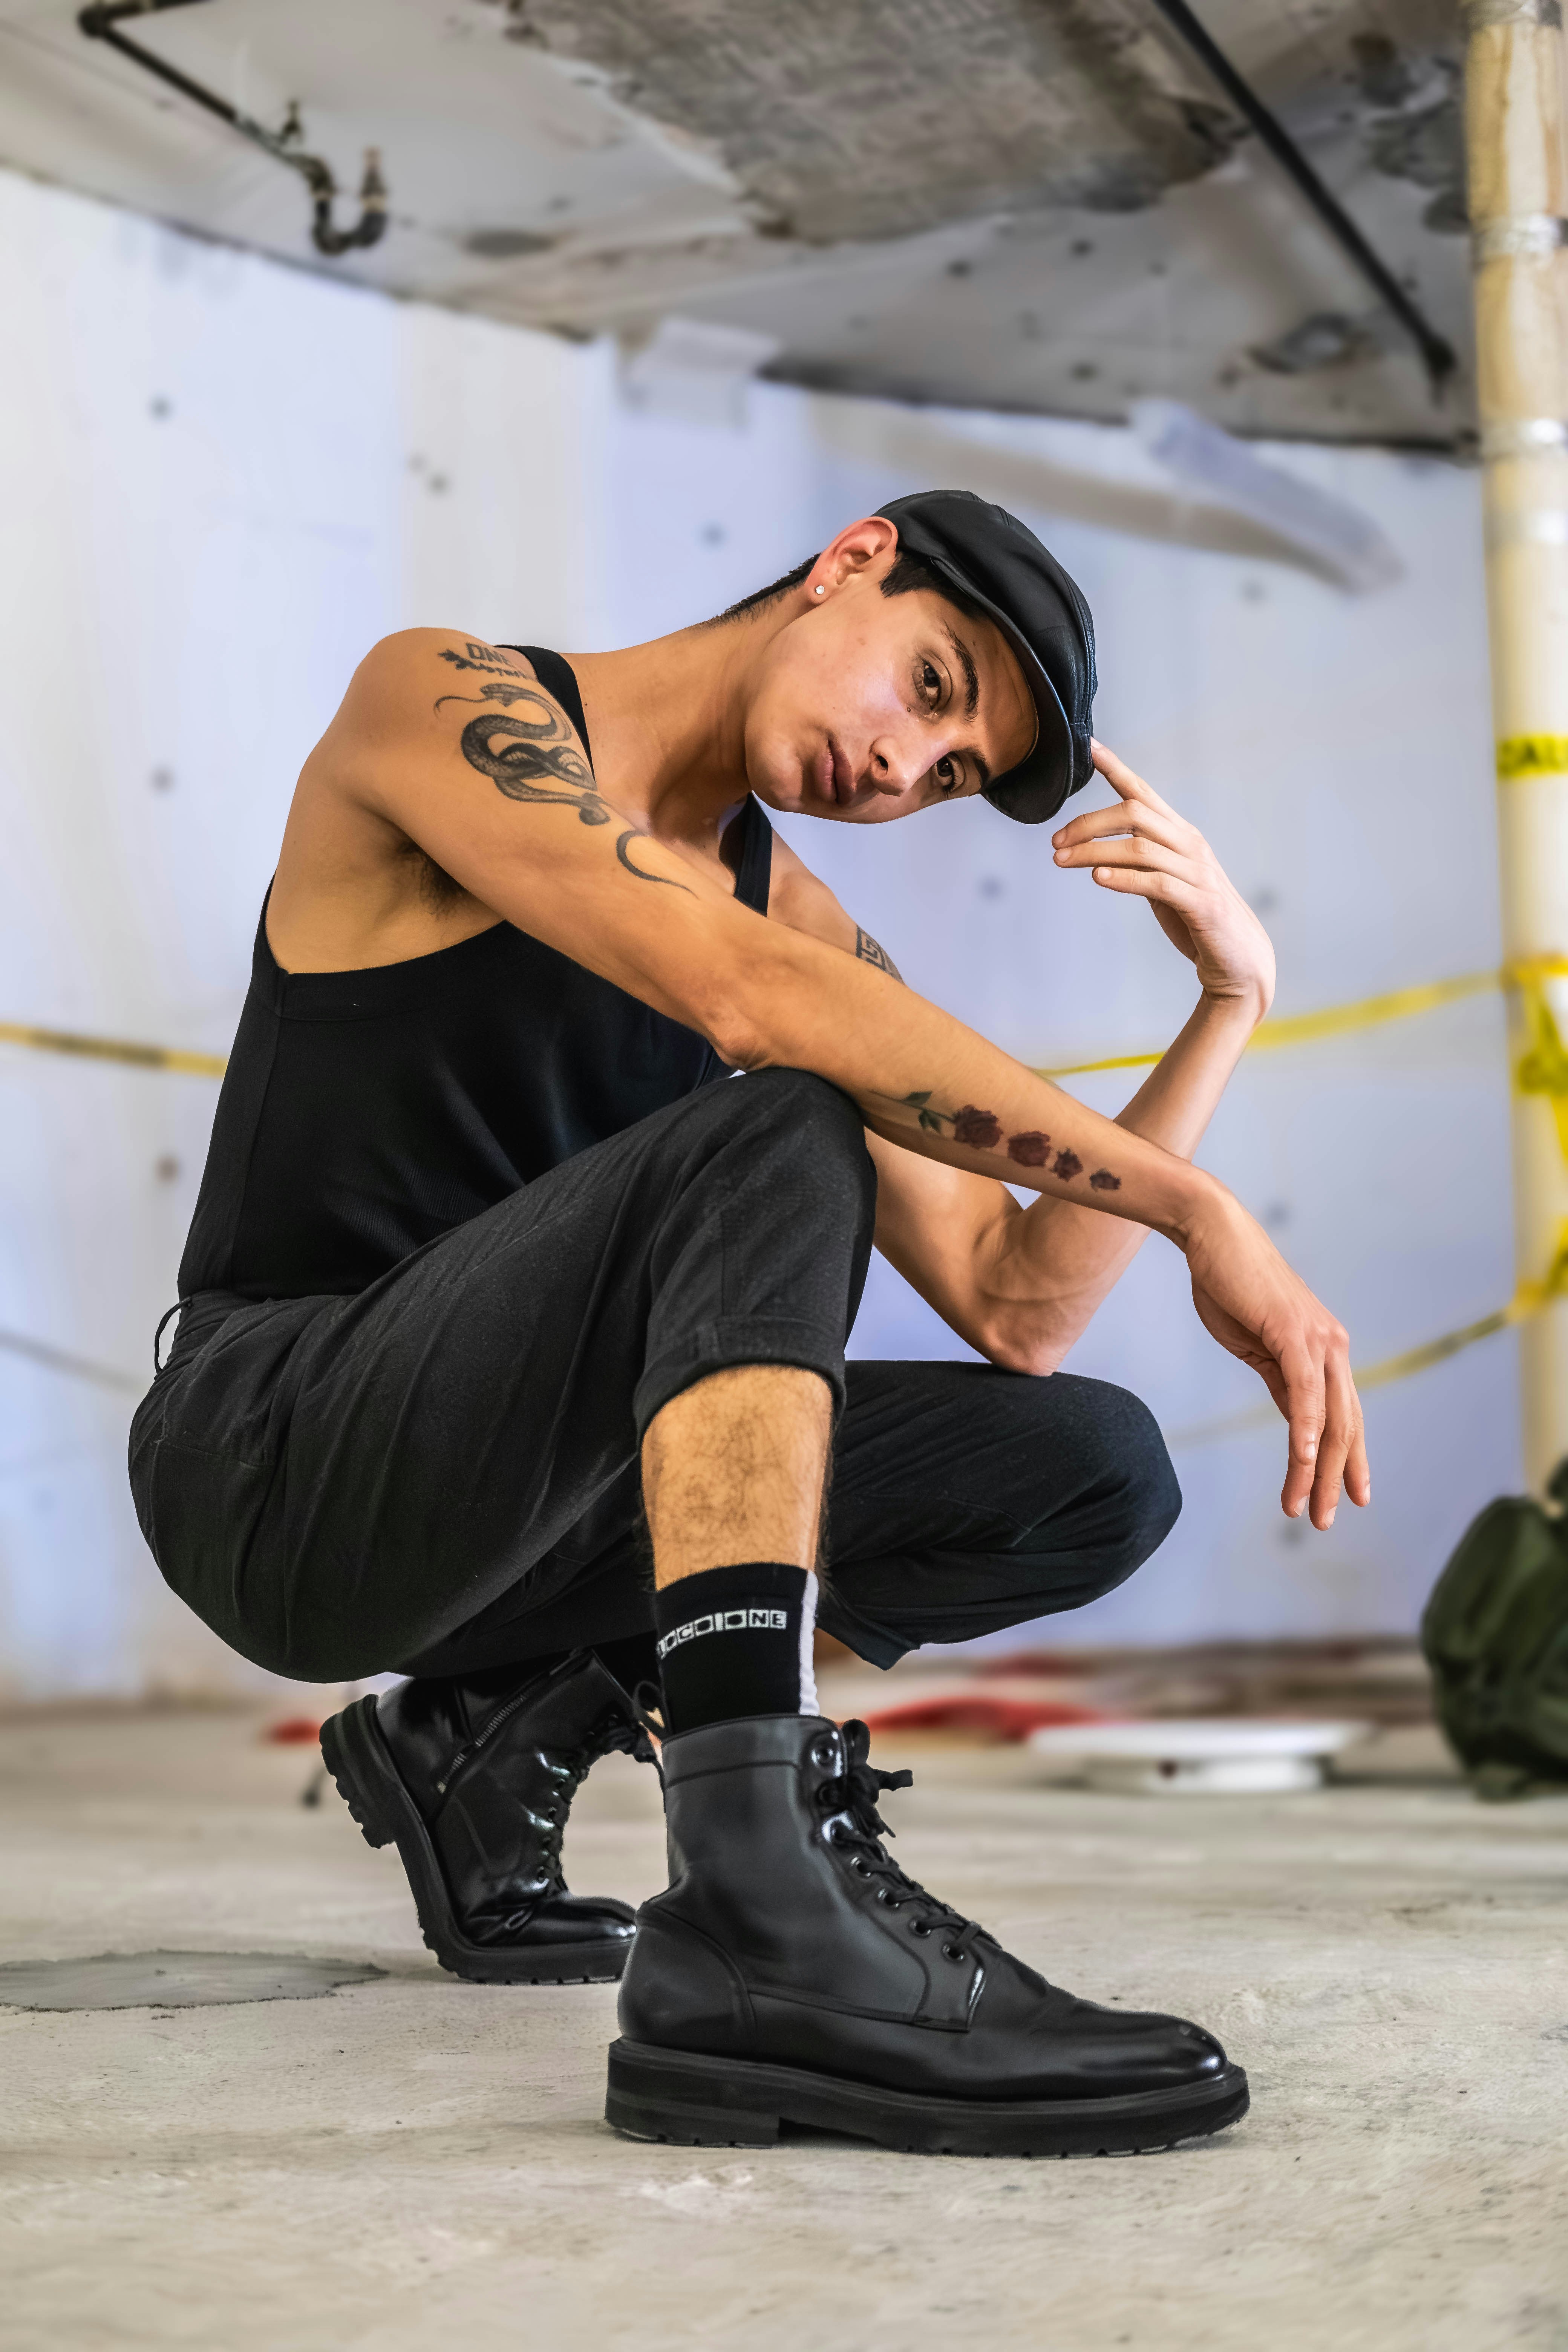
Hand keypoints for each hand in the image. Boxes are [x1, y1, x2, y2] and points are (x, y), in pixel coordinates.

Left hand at [1052, 742, 1275, 1019]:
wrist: (1237, 958)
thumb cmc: (1197, 918)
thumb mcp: (1165, 883)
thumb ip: (1140, 863)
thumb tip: (1100, 855)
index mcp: (1180, 835)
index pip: (1144, 793)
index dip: (1116, 768)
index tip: (1089, 747)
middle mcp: (1190, 845)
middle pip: (1135, 812)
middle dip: (1090, 822)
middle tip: (1056, 841)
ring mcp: (1198, 872)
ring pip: (1140, 847)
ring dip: (1094, 852)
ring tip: (1062, 860)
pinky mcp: (1200, 903)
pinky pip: (1157, 883)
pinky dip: (1124, 878)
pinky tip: (1098, 877)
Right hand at [1183, 1189, 1369, 1530]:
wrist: (1213, 1233)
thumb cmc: (1229, 1283)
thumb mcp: (1256, 1343)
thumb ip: (1279, 1377)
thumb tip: (1294, 1413)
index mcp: (1324, 1350)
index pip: (1343, 1417)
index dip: (1349, 1460)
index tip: (1350, 1496)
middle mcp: (1332, 1347)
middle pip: (1343, 1427)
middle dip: (1336, 1478)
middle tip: (1325, 1519)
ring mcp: (1317, 1340)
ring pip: (1327, 1419)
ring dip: (1317, 1468)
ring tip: (1307, 1507)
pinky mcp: (1293, 1334)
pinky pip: (1303, 1392)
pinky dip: (1304, 1429)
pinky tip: (1301, 1459)